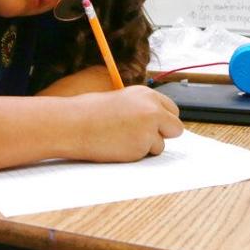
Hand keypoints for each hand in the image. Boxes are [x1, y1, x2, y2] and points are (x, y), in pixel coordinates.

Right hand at [68, 85, 182, 162]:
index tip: (153, 125)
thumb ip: (141, 109)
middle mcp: (152, 110)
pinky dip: (135, 154)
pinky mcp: (141, 147)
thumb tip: (157, 122)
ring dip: (146, 146)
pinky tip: (117, 145)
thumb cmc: (90, 112)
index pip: (172, 110)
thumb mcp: (121, 100)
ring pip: (160, 146)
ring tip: (121, 138)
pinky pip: (146, 156)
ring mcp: (148, 130)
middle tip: (143, 136)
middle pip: (175, 128)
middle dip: (163, 134)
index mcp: (147, 94)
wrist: (73, 124)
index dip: (163, 120)